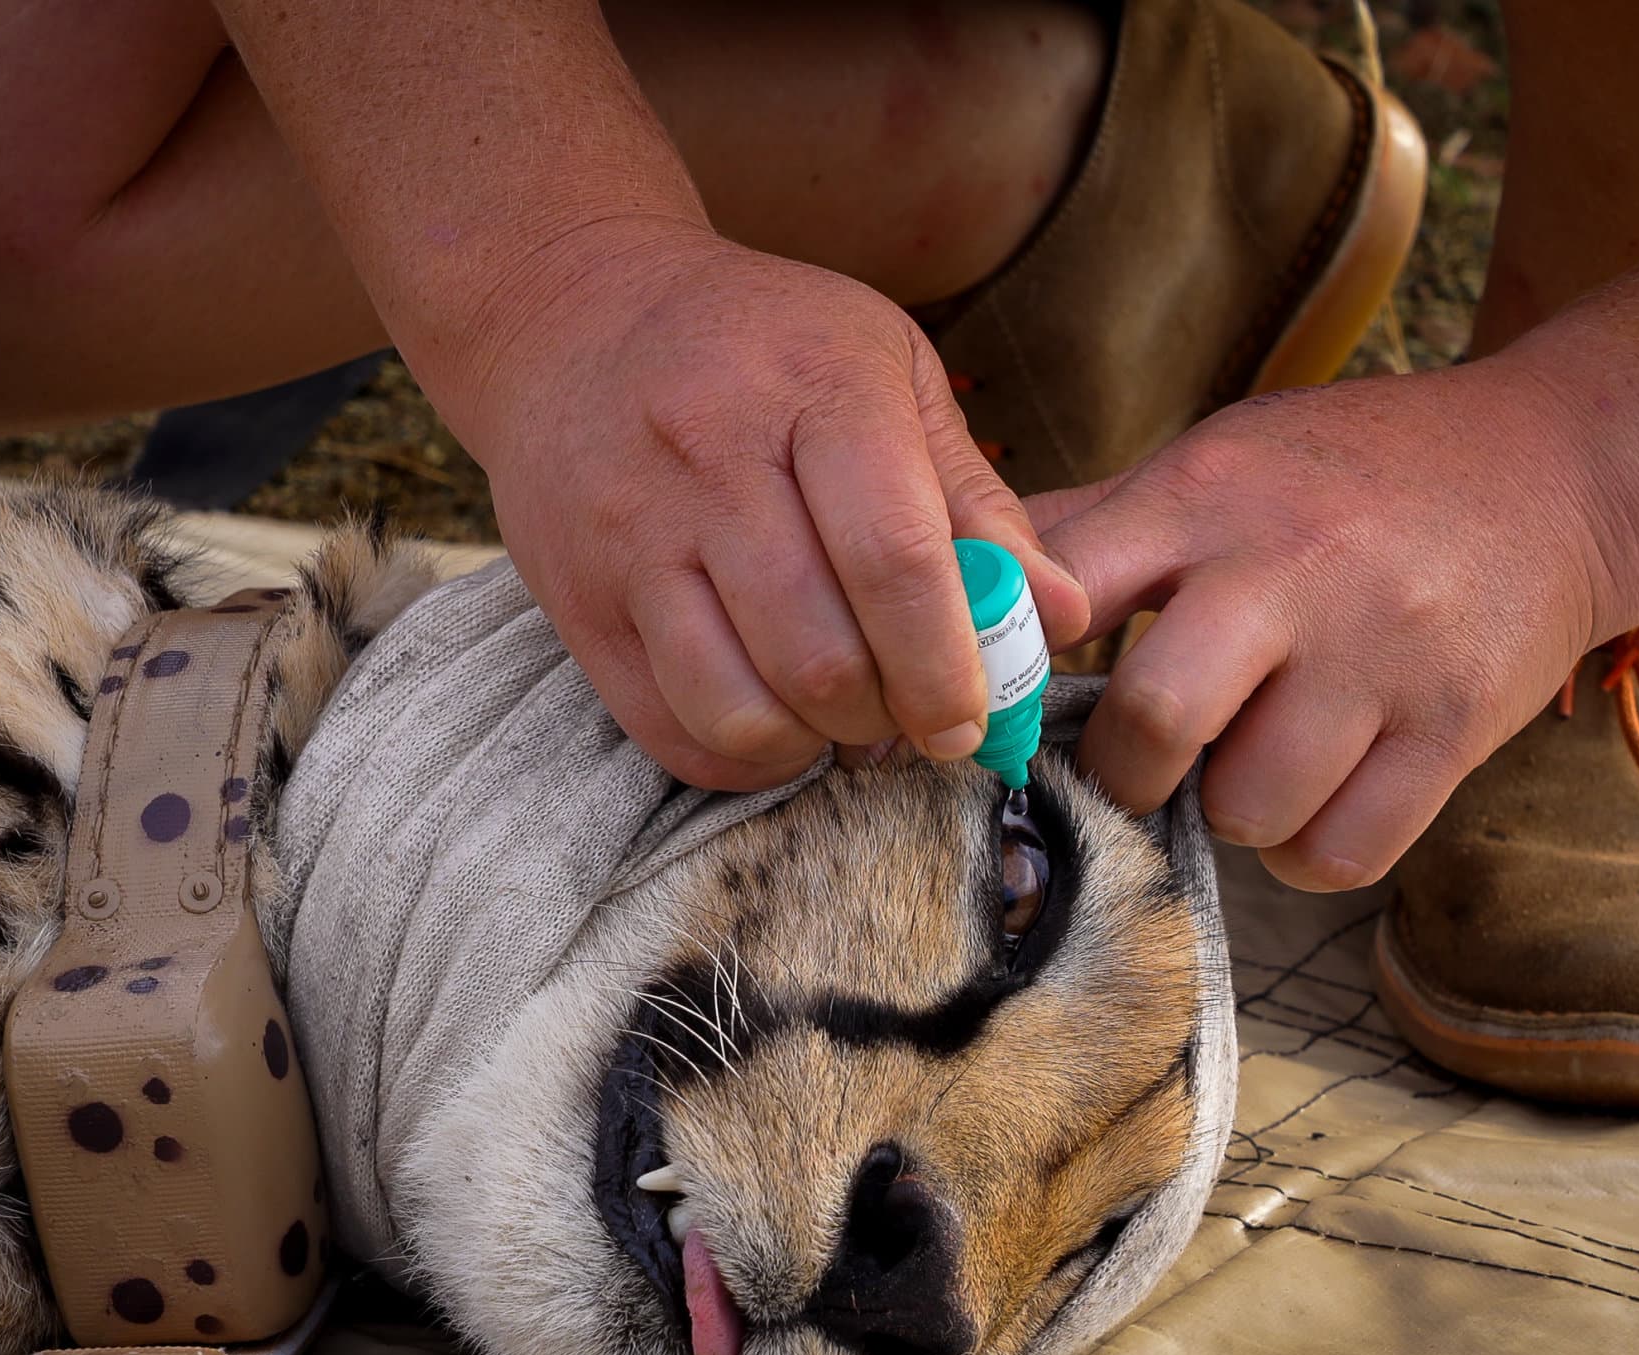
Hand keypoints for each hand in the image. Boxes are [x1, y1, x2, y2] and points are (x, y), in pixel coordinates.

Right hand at [438, 221, 1088, 789]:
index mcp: (814, 390)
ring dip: (812, 743)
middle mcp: (711, 462)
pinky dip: (739, 757)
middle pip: (821, 652)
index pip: (894, 557)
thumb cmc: (760, 347)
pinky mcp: (579, 603)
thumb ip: (976, 497)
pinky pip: (668, 730)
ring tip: (839, 715)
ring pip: (739, 707)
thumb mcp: (886, 370)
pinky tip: (772, 719)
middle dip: (889, 717)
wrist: (574, 313)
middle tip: (913, 716)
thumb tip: (1065, 615)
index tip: (975, 715)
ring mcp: (633, 539)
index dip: (949, 663)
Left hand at [1029, 362, 1627, 891]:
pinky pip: (1339, 853)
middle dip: (1126, 771)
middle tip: (1142, 764)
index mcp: (1208, 499)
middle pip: (1155, 721)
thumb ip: (1094, 527)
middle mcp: (1293, 574)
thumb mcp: (1219, 461)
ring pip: (1246, 807)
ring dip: (1227, 812)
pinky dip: (1306, 850)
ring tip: (1249, 762)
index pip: (1063, 588)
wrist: (1559, 471)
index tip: (1011, 702)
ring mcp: (1380, 656)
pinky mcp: (1452, 729)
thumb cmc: (1350, 477)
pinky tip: (1312, 796)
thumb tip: (961, 578)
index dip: (1012, 663)